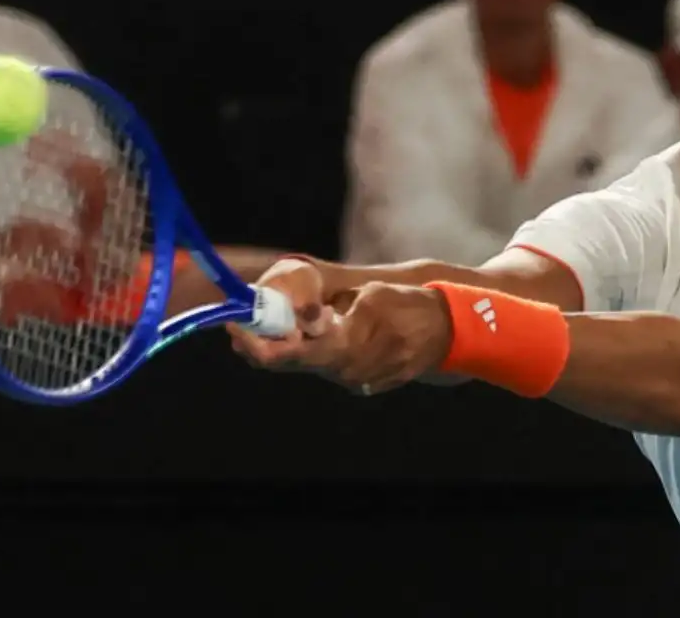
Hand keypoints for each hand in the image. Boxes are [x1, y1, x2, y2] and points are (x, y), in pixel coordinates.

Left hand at [231, 270, 454, 395]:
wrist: (445, 332)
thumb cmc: (407, 306)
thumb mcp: (370, 296)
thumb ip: (335, 309)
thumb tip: (302, 314)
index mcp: (344, 348)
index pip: (286, 354)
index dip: (255, 343)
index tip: (234, 326)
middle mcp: (344, 371)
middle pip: (286, 363)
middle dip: (261, 343)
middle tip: (239, 324)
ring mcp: (353, 380)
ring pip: (303, 364)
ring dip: (285, 345)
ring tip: (271, 322)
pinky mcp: (360, 382)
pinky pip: (324, 366)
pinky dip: (308, 349)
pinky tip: (306, 331)